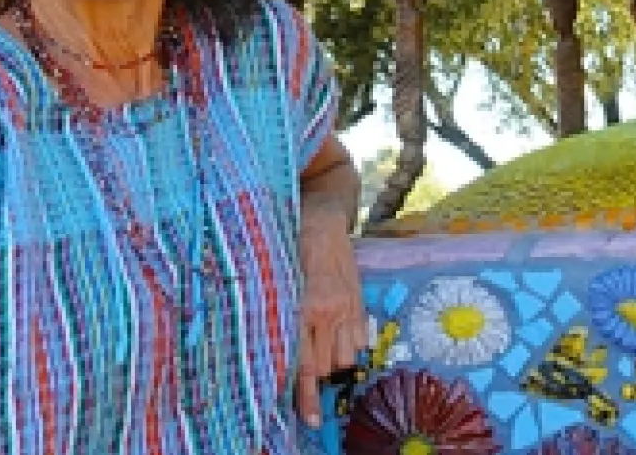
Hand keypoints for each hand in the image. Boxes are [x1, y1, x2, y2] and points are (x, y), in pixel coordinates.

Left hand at [294, 212, 367, 428]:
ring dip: (333, 361)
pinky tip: (336, 335)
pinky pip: (360, 340)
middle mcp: (329, 311)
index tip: (311, 421)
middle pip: (327, 367)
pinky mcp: (359, 301)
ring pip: (345, 357)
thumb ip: (279, 314)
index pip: (305, 365)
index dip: (306, 396)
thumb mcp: (275, 280)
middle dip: (317, 377)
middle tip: (307, 374)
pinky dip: (350, 345)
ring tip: (320, 349)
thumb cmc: (288, 244)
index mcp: (304, 308)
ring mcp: (348, 307)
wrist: (322, 215)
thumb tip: (276, 352)